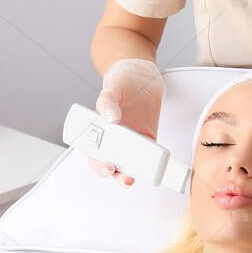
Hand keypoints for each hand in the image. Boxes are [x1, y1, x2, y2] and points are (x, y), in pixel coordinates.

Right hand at [88, 58, 164, 186]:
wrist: (141, 75)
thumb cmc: (120, 82)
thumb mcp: (111, 87)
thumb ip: (107, 101)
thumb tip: (110, 118)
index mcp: (98, 132)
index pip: (94, 155)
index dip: (98, 165)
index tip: (107, 166)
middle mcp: (114, 140)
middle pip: (112, 165)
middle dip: (117, 175)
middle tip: (124, 177)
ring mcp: (131, 141)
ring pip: (131, 165)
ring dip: (135, 173)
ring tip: (139, 176)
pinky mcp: (148, 139)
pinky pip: (150, 155)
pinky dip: (153, 162)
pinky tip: (157, 165)